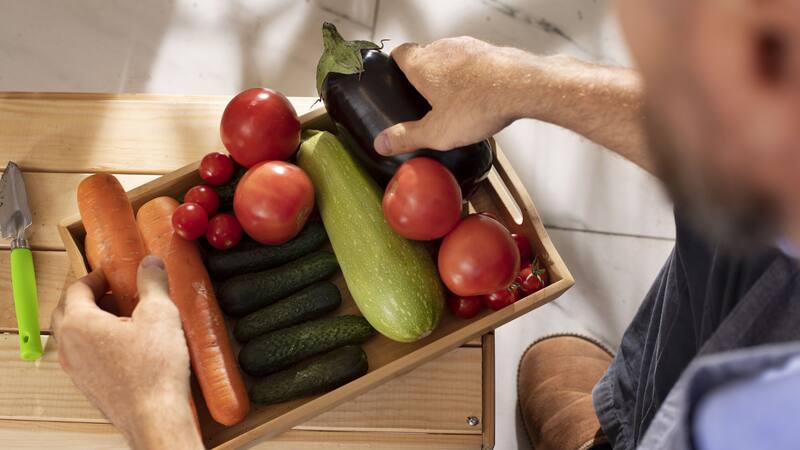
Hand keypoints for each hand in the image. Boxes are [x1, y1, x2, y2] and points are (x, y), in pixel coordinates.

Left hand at [51, 256, 202, 449]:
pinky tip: (129, 346)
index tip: (113, 275)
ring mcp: (76, 370)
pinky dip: (99, 343)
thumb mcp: (160, 313)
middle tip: (115, 293)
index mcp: (79, 323)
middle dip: (90, 298)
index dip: (96, 277)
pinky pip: (85, 356)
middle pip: (68, 312)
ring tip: (125, 319)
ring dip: (94, 321)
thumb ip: (153, 283)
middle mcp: (69, 347)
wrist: (155, 416)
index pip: (76, 289)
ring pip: (75, 336)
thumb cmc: (153, 369)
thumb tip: (150, 264)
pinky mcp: (89, 386)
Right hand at [374, 37, 535, 155]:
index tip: (395, 78)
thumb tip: (381, 143)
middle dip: (423, 75)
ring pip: (449, 57)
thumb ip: (407, 137)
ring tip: (454, 99)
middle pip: (424, 55)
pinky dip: (471, 74)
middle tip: (425, 99)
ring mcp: (467, 46)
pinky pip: (473, 61)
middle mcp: (442, 48)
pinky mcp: (489, 50)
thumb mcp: (436, 132)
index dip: (395, 66)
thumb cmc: (479, 105)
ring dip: (448, 74)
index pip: (399, 53)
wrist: (521, 86)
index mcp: (422, 64)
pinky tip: (478, 94)